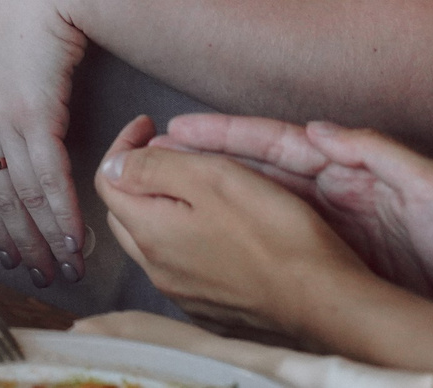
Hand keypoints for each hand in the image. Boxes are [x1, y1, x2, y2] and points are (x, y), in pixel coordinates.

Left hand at [0, 0, 94, 284]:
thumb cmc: (40, 10)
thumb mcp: (18, 56)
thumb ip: (20, 94)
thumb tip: (39, 129)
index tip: (11, 251)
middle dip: (20, 240)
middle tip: (39, 276)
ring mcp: (0, 114)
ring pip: (22, 193)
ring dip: (46, 238)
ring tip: (64, 270)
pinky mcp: (29, 111)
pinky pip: (46, 176)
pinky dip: (62, 215)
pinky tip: (75, 241)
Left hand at [96, 120, 379, 342]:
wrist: (325, 300)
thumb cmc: (274, 233)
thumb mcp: (212, 179)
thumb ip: (153, 168)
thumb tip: (114, 163)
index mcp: (149, 232)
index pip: (108, 178)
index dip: (124, 144)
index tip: (149, 124)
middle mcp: (157, 269)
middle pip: (126, 211)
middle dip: (139, 175)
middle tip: (169, 152)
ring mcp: (184, 293)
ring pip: (153, 239)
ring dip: (162, 207)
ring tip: (196, 186)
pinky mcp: (212, 308)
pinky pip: (182, 265)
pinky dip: (186, 238)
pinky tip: (218, 227)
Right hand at [156, 113, 432, 317]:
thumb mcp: (431, 185)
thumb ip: (376, 150)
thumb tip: (317, 130)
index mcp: (352, 172)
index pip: (277, 143)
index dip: (228, 132)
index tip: (181, 125)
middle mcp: (334, 197)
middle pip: (254, 170)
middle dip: (202, 157)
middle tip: (152, 150)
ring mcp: (330, 231)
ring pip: (255, 203)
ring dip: (209, 191)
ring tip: (161, 183)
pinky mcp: (332, 264)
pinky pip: (272, 242)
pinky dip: (234, 232)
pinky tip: (205, 234)